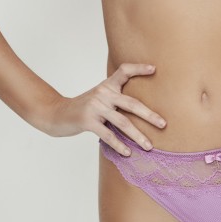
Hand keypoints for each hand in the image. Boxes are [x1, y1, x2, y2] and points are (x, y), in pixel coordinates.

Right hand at [40, 63, 166, 155]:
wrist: (57, 114)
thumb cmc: (84, 107)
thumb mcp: (99, 96)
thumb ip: (115, 97)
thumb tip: (141, 108)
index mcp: (107, 85)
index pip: (124, 71)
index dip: (139, 69)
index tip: (154, 69)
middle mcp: (103, 93)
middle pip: (131, 103)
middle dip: (149, 115)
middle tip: (163, 124)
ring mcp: (95, 107)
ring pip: (122, 122)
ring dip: (138, 136)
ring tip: (149, 146)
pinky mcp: (88, 121)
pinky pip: (108, 134)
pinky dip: (119, 145)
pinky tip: (128, 152)